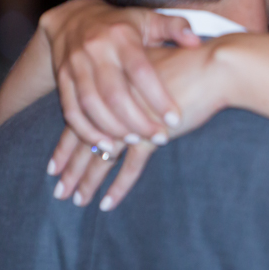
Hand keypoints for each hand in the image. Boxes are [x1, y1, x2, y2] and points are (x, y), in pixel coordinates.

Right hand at [40, 0, 201, 148]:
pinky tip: (106, 145)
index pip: (140, 71)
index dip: (158, 97)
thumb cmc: (122, 24)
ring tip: (136, 142)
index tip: (175, 119)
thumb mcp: (149, 18)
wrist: (72, 18)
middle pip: (115, 93)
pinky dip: (87, 131)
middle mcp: (95, 50)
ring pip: (91, 104)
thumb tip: (196, 41)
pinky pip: (71, 110)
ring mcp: (75, 65)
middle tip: (160, 138)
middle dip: (138, 121)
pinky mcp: (61, 78)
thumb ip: (175, 27)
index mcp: (121, 36)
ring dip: (113, 128)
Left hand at [48, 41, 233, 209]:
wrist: (215, 66)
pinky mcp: (151, 134)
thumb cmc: (191, 66)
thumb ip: (139, 87)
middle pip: (86, 141)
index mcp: (113, 86)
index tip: (53, 168)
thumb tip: (129, 104)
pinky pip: (130, 166)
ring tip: (78, 201)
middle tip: (59, 192)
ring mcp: (131, 120)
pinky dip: (118, 186)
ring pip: (102, 157)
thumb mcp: (156, 71)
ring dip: (89, 181)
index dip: (66, 146)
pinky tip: (107, 203)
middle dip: (72, 169)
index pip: (81, 120)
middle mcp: (116, 104)